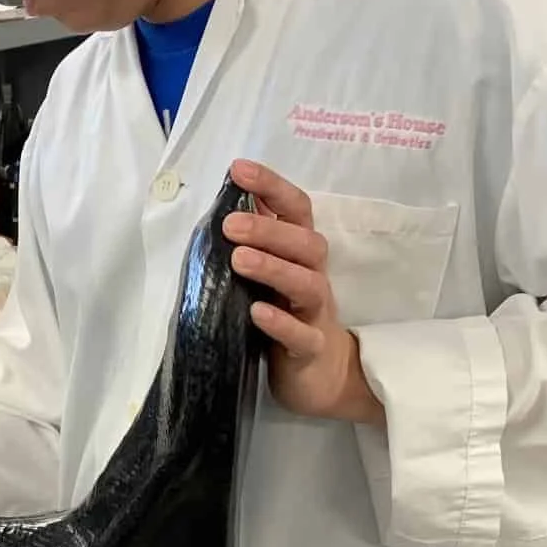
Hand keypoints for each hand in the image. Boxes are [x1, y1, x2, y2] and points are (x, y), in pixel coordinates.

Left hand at [224, 159, 384, 426]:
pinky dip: (280, 323)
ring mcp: (315, 314)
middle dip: (269, 230)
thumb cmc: (287, 316)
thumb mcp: (270, 276)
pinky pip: (301, 335)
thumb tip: (226, 203)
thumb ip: (256, 244)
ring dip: (273, 268)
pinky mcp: (310, 350)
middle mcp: (313, 277)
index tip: (239, 169)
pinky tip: (257, 312)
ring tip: (238, 260)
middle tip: (230, 224)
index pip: (295, 211)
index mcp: (301, 255)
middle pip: (305, 244)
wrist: (321, 377)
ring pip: (307, 284)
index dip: (272, 187)